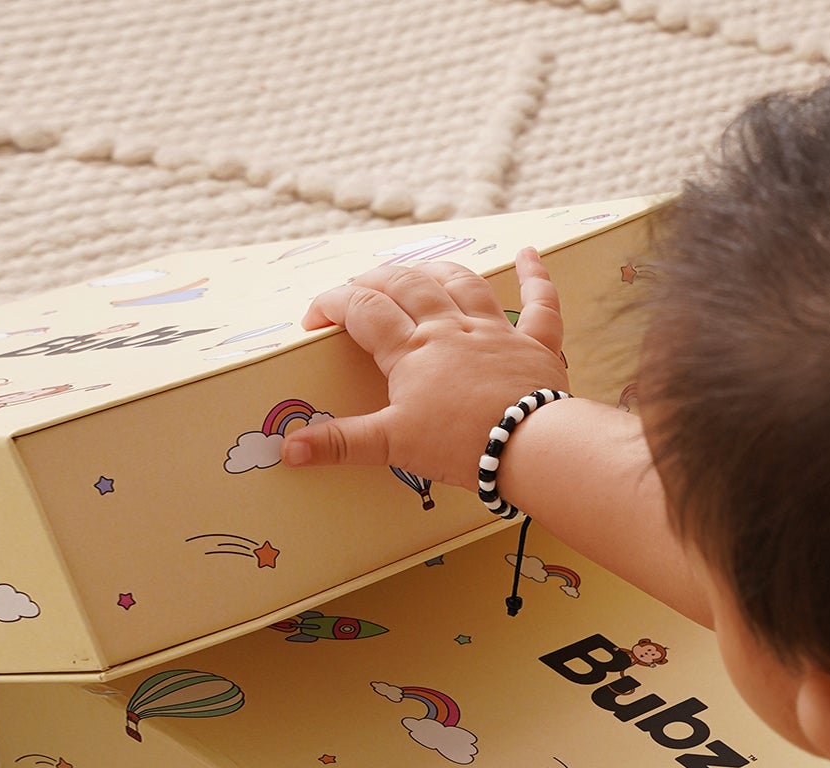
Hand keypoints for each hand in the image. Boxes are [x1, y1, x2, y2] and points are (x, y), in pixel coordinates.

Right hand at [284, 248, 570, 482]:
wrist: (529, 448)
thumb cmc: (461, 445)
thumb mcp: (393, 444)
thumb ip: (342, 443)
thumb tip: (289, 450)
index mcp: (411, 348)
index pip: (361, 309)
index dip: (331, 305)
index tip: (313, 319)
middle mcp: (450, 327)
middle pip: (407, 284)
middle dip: (376, 280)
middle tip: (358, 288)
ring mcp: (494, 332)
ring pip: (461, 283)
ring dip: (436, 271)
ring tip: (418, 270)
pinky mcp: (535, 347)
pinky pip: (540, 304)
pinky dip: (535, 278)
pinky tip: (530, 255)